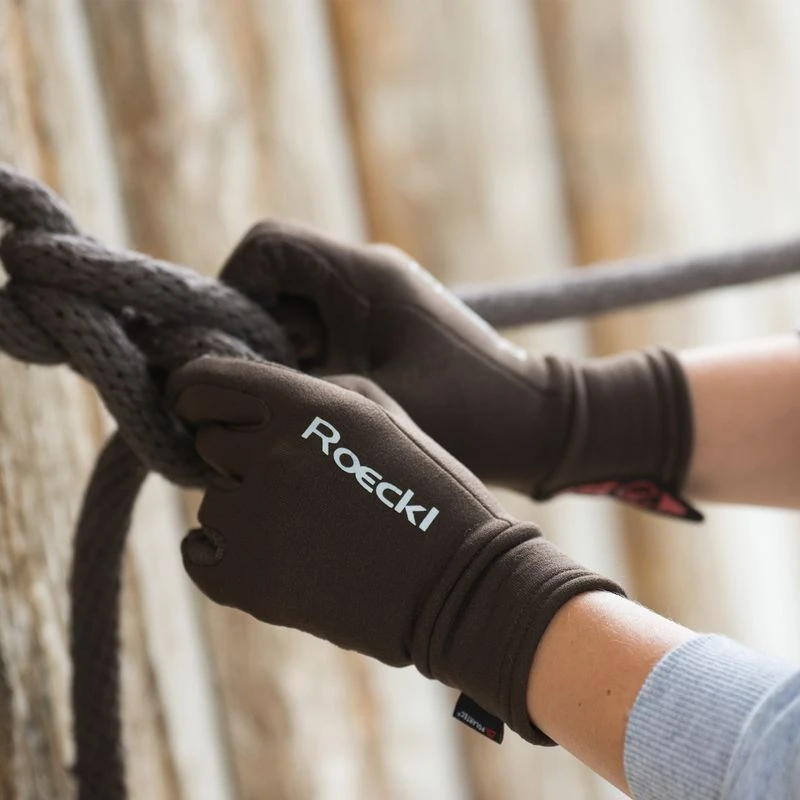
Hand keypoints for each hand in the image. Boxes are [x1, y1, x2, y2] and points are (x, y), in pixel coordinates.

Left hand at [170, 357, 622, 741]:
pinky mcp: (246, 582)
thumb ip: (302, 394)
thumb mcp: (378, 414)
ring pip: (213, 502)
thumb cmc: (426, 489)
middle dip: (241, 457)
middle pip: (209, 444)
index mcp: (305, 404)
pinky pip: (199, 553)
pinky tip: (280, 558)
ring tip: (312, 529)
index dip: (196, 394)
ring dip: (246, 511)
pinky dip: (226, 557)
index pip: (199, 383)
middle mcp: (271, 454)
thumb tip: (242, 403)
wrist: (459, 581)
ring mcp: (254, 521)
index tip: (199, 407)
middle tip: (298, 484)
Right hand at [218, 221, 697, 517]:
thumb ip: (295, 392)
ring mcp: (377, 304)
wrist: (538, 425)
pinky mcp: (384, 332)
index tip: (231, 350)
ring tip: (298, 402)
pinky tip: (322, 407)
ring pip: (294, 311)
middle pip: (272, 279)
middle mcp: (367, 278)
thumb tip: (226, 387)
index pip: (266, 246)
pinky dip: (307, 366)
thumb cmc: (470, 418)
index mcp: (364, 278)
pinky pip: (323, 334)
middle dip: (252, 333)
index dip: (231, 289)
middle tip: (264, 387)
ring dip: (280, 355)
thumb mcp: (372, 409)